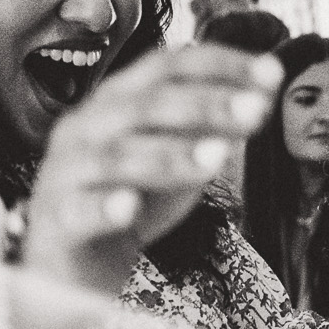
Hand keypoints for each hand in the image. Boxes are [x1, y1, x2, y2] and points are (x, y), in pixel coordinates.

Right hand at [17, 45, 278, 302]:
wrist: (73, 263)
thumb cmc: (131, 197)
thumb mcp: (177, 156)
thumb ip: (211, 126)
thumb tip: (265, 90)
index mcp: (118, 100)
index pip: (168, 68)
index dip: (220, 65)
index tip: (271, 72)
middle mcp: (88, 125)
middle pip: (146, 106)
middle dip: (205, 106)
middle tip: (256, 111)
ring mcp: (67, 171)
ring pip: (118, 156)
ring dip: (169, 155)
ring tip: (217, 158)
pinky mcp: (57, 219)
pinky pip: (79, 210)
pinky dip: (104, 207)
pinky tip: (129, 208)